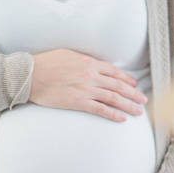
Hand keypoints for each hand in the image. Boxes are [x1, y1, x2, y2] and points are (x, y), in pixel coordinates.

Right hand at [30, 49, 147, 121]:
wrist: (30, 75)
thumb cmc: (46, 63)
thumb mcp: (69, 54)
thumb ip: (85, 60)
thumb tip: (96, 65)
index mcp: (89, 62)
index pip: (114, 72)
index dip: (127, 79)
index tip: (135, 85)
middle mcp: (91, 75)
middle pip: (118, 86)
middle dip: (133, 94)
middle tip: (143, 101)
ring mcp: (85, 89)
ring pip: (113, 98)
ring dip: (128, 106)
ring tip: (138, 112)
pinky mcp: (78, 102)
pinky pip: (100, 109)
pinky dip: (113, 114)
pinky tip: (122, 118)